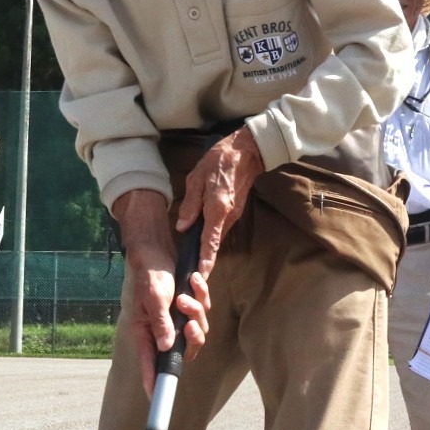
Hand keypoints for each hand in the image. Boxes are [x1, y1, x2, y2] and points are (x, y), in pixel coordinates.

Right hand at [112, 192, 209, 397]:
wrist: (154, 249)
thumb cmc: (148, 273)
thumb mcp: (153, 297)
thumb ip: (160, 323)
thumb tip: (167, 347)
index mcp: (146, 331)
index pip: (151, 362)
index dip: (154, 380)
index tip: (156, 397)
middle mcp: (161, 329)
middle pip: (185, 348)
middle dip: (193, 334)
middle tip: (189, 321)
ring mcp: (175, 318)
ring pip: (197, 328)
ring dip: (198, 311)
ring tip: (187, 292)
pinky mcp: (185, 306)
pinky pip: (202, 310)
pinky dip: (202, 297)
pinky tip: (195, 281)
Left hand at [173, 129, 263, 280]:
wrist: (247, 152)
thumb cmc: (220, 160)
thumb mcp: (197, 178)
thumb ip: (190, 204)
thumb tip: (182, 227)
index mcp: (217, 208)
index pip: (210, 241)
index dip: (205, 261)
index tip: (200, 277)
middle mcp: (228, 216)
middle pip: (214, 243)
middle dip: (203, 259)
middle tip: (189, 272)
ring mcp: (233, 215)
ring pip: (217, 236)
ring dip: (206, 247)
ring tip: (192, 259)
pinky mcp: (235, 212)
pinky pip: (220, 228)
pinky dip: (211, 235)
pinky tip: (200, 236)